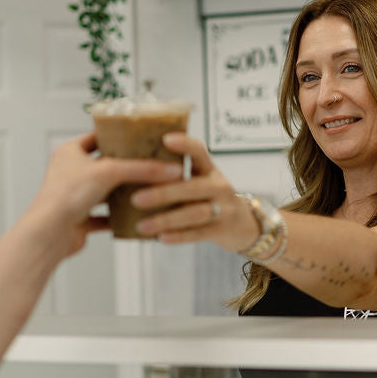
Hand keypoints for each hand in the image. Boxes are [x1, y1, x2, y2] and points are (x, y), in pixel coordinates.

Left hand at [23, 132, 182, 259]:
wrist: (50, 233)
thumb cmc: (65, 196)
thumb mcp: (109, 172)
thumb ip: (141, 169)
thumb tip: (170, 170)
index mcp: (70, 152)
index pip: (97, 137)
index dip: (118, 136)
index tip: (139, 137)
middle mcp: (70, 173)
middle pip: (104, 165)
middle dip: (126, 166)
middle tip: (149, 163)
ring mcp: (75, 196)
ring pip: (106, 191)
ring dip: (124, 192)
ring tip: (147, 189)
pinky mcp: (81, 218)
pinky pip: (105, 216)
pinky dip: (119, 217)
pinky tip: (135, 217)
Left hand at [131, 133, 259, 252]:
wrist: (243, 226)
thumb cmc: (210, 200)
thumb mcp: (200, 182)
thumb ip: (176, 177)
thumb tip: (133, 172)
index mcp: (209, 170)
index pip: (198, 151)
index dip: (184, 145)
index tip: (165, 139)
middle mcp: (219, 186)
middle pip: (191, 187)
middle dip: (163, 193)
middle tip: (136, 198)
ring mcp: (224, 208)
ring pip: (194, 213)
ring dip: (166, 219)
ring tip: (142, 226)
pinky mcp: (223, 230)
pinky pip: (199, 233)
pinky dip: (179, 236)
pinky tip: (160, 238)